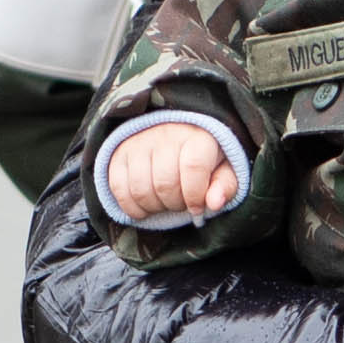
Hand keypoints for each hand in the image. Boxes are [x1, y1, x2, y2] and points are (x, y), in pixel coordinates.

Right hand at [106, 120, 237, 225]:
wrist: (176, 134)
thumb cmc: (205, 158)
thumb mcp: (225, 169)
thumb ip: (225, 186)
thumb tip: (215, 204)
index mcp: (198, 136)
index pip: (193, 168)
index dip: (195, 196)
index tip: (198, 207)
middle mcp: (165, 135)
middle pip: (164, 184)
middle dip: (175, 204)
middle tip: (182, 204)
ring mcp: (138, 144)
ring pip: (140, 189)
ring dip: (154, 207)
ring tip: (166, 204)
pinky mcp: (118, 155)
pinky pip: (118, 189)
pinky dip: (132, 207)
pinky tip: (146, 208)